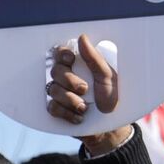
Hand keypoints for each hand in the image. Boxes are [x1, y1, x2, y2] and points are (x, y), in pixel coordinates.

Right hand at [47, 35, 135, 152]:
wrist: (110, 126)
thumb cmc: (112, 97)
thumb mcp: (106, 76)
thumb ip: (93, 58)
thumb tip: (82, 37)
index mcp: (79, 65)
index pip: (61, 53)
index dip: (61, 54)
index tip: (71, 60)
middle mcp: (68, 77)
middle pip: (55, 71)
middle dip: (69, 81)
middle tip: (84, 89)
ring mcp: (61, 93)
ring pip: (52, 89)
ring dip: (70, 100)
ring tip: (84, 107)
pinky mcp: (57, 109)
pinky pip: (52, 107)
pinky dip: (66, 112)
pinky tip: (78, 116)